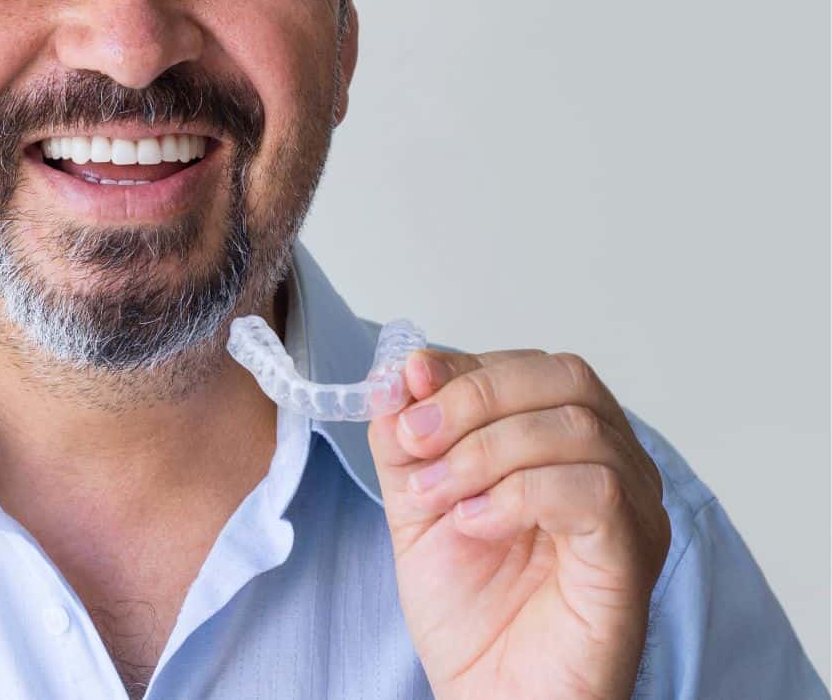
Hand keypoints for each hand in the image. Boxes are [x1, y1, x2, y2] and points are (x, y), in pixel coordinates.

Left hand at [368, 347, 670, 699]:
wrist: (489, 697)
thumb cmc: (469, 606)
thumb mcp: (416, 499)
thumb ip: (407, 434)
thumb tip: (400, 370)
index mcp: (562, 438)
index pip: (528, 366)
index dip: (463, 368)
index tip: (405, 385)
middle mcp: (611, 460)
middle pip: (562, 378)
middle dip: (473, 398)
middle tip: (416, 439)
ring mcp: (632, 505)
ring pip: (575, 426)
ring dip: (485, 451)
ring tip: (438, 495)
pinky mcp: (633, 552)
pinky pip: (594, 489)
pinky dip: (519, 494)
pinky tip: (475, 524)